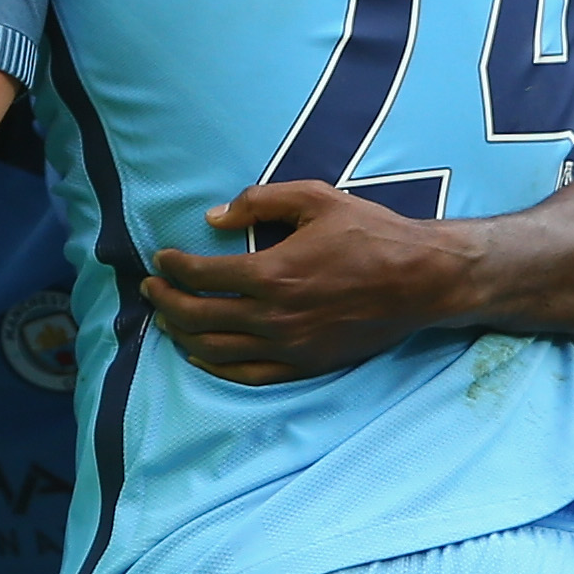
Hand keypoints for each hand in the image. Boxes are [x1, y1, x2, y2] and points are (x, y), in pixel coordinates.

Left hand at [141, 181, 484, 384]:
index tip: (161, 259)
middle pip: (198, 316)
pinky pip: (248, 375)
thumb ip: (259, 201)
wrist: (422, 280)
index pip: (200, 276)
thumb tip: (213, 218)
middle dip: (165, 302)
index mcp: (272, 274)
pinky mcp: (306, 365)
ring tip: (166, 319)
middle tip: (151, 289)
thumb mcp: (315, 198)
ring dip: (182, 334)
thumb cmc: (371, 233)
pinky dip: (216, 366)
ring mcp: (289, 347)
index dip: (172, 267)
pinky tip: (200, 353)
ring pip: (216, 350)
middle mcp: (274, 317)